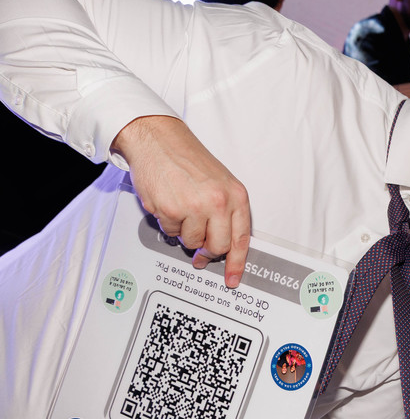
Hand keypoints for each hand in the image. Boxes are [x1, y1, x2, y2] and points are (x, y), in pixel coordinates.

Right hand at [114, 115, 250, 287]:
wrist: (159, 139)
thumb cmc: (189, 160)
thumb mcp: (220, 184)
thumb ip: (225, 214)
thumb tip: (221, 246)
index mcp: (236, 196)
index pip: (242, 239)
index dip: (237, 263)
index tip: (233, 278)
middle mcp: (218, 202)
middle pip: (217, 247)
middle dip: (207, 251)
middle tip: (199, 248)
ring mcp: (194, 206)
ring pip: (191, 242)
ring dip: (184, 232)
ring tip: (182, 209)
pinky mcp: (169, 209)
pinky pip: (170, 231)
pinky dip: (167, 222)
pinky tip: (168, 202)